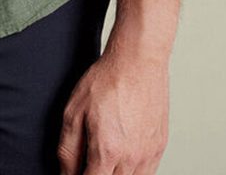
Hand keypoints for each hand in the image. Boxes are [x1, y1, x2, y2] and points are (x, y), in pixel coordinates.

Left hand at [56, 46, 168, 174]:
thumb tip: (65, 173)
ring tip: (105, 157)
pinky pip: (147, 173)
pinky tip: (122, 157)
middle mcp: (131, 158)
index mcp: (107, 151)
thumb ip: (68, 149)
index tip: (76, 172)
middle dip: (97, 174)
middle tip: (88, 161)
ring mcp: (149, 154)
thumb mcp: (74, 111)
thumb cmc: (108, 79)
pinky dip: (132, 171)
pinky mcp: (160, 147)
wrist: (138, 61)